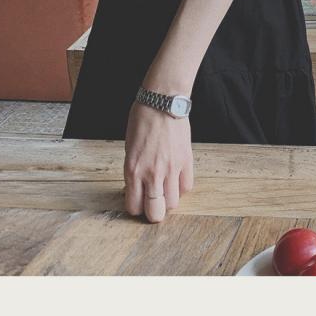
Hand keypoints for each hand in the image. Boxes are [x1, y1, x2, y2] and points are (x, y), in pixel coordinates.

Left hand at [124, 99, 193, 221]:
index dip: (135, 208)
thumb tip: (138, 187)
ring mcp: (171, 170)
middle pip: (156, 213)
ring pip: (173, 203)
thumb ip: (133, 171)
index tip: (137, 202)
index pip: (134, 206)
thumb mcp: (128, 149)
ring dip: (168, 200)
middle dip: (153, 213)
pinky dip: (181, 188)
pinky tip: (175, 179)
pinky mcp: (186, 163)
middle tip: (152, 205)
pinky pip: (186, 187)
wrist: (162, 103)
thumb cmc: (142, 120)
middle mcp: (152, 174)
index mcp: (133, 170)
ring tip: (165, 190)